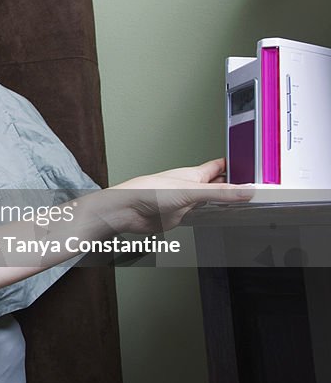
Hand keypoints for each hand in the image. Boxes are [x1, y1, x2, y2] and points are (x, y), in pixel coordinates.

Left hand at [101, 159, 253, 234]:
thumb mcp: (191, 191)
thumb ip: (220, 193)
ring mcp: (185, 202)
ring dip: (223, 202)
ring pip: (210, 201)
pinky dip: (211, 216)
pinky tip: (219, 217)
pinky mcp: (179, 217)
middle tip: (254, 187)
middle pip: (217, 184)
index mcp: (194, 174)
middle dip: (233, 185)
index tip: (252, 165)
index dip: (235, 165)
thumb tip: (247, 191)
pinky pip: (200, 216)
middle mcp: (191, 187)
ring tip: (244, 203)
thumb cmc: (148, 191)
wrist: (128, 211)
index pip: (219, 166)